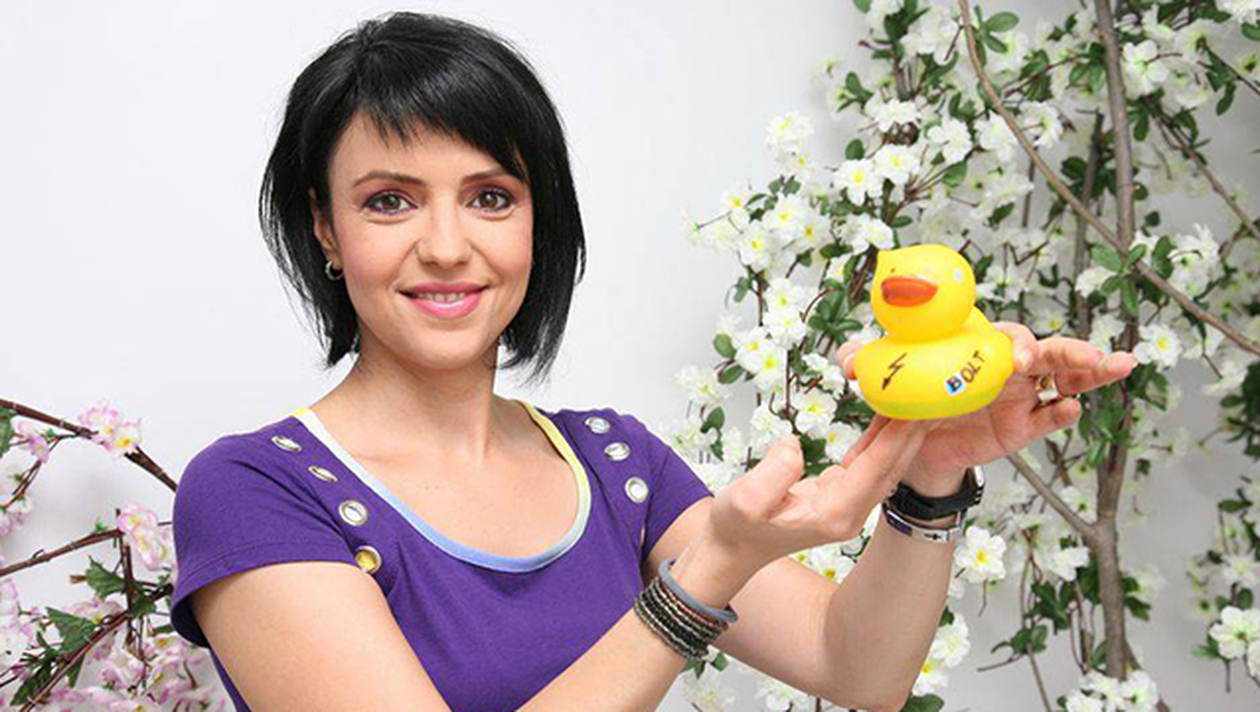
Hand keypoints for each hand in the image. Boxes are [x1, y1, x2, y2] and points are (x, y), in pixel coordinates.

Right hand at [703, 418, 931, 572]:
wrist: (730, 551)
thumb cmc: (735, 529)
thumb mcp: (743, 501)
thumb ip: (773, 473)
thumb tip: (794, 443)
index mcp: (833, 514)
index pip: (873, 469)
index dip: (895, 436)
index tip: (913, 407)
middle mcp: (848, 513)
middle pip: (890, 467)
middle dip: (911, 431)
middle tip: (931, 394)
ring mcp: (846, 506)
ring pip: (883, 466)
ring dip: (900, 434)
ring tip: (915, 398)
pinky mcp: (839, 496)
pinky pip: (868, 464)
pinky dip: (879, 440)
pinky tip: (887, 417)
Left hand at [833, 323, 1137, 496]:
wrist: (911, 449)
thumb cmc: (905, 399)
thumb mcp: (884, 380)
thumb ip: (865, 363)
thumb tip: (845, 362)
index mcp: (977, 346)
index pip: (1005, 335)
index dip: (1015, 342)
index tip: (1016, 358)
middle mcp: (1004, 367)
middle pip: (1046, 351)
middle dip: (1071, 350)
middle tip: (1091, 357)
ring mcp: (1019, 397)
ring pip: (1063, 379)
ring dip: (1092, 372)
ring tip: (1120, 364)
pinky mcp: (1022, 427)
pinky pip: (1049, 418)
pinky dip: (1063, 413)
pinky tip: (1073, 408)